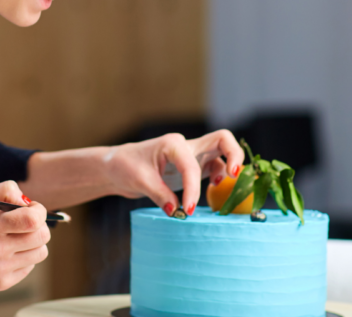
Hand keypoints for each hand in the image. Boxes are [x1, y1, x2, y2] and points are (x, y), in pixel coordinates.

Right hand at [0, 181, 49, 291]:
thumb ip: (7, 190)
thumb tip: (29, 202)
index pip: (33, 219)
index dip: (39, 211)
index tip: (33, 209)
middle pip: (42, 237)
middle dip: (40, 226)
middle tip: (29, 223)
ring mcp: (0, 268)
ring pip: (40, 253)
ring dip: (34, 243)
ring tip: (18, 238)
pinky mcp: (2, 283)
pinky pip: (29, 267)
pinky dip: (24, 258)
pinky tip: (9, 253)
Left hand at [103, 129, 243, 216]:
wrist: (116, 167)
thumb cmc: (126, 166)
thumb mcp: (140, 181)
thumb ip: (161, 196)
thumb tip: (177, 212)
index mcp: (173, 144)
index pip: (192, 166)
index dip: (193, 189)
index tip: (188, 209)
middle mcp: (187, 146)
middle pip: (222, 139)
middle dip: (235, 154)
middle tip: (235, 174)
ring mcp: (192, 155)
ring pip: (222, 153)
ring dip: (229, 167)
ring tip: (221, 186)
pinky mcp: (193, 167)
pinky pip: (214, 168)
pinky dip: (220, 178)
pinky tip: (214, 189)